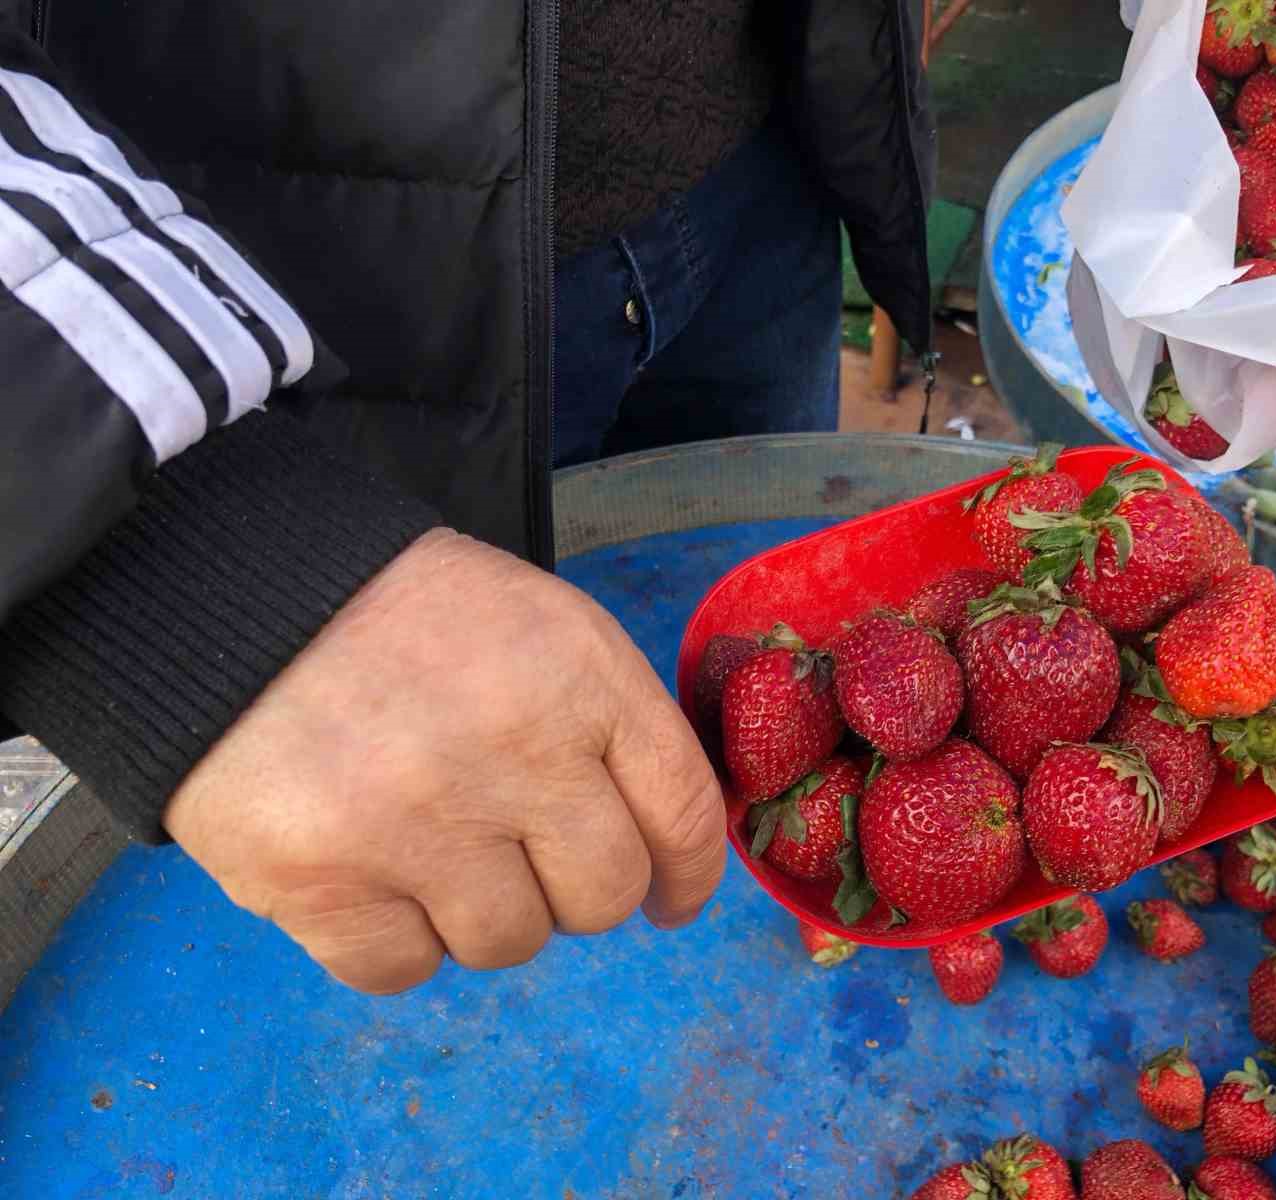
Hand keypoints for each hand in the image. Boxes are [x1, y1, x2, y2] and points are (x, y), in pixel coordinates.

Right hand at [164, 528, 724, 992]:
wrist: (235, 595)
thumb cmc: (406, 614)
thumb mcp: (540, 624)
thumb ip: (608, 722)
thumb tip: (658, 846)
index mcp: (582, 680)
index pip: (682, 812)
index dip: (688, 874)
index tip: (670, 899)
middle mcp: (517, 757)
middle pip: (604, 896)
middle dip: (574, 889)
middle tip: (523, 853)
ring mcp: (419, 826)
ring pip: (509, 942)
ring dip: (481, 911)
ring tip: (430, 844)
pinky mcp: (324, 884)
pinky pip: (404, 968)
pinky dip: (395, 937)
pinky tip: (369, 871)